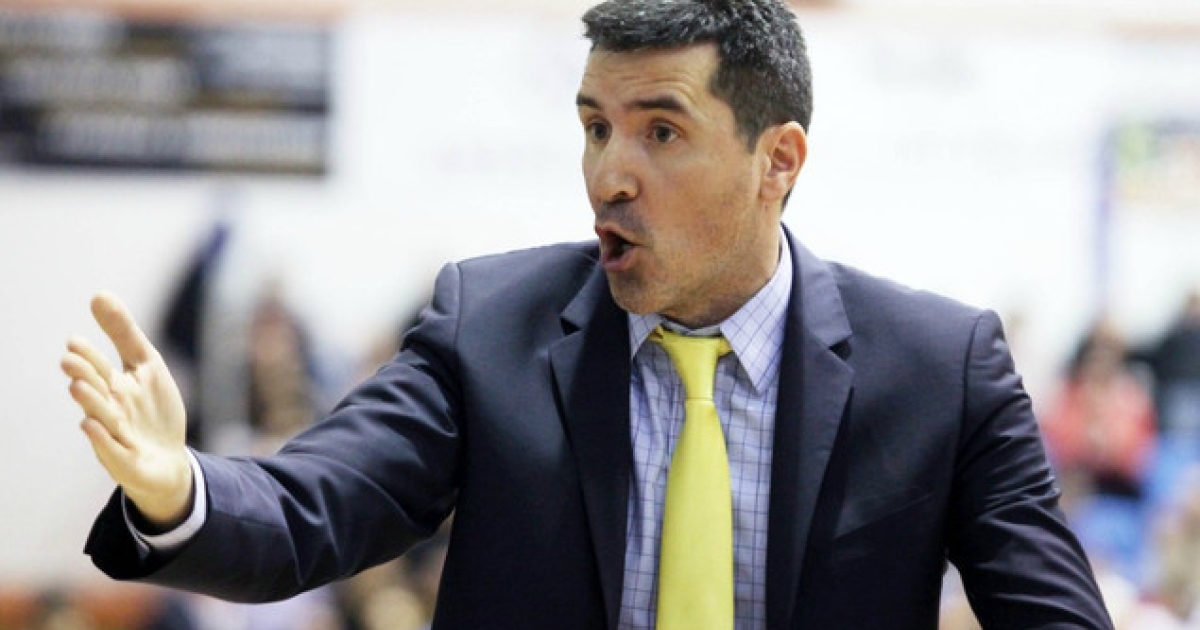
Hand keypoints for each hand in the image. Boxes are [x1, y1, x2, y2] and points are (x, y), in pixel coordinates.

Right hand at [61, 293, 192, 528]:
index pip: (97, 368)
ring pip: (100, 418)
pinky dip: (102, 439)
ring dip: (90, 403)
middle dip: (83, 376)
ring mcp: (115, 437)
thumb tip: (98, 294)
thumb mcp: (146, 366)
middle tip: (69, 360)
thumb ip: (123, 334)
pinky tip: (92, 426)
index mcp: (112, 387)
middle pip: (95, 391)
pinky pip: (112, 451)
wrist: (168, 461)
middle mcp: (109, 411)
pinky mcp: (126, 461)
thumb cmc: (153, 410)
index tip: (75, 342)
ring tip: (78, 387)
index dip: (88, 356)